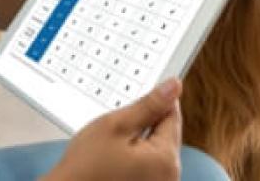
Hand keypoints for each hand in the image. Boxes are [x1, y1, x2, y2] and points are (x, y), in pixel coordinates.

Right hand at [44, 78, 182, 180]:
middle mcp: (169, 177)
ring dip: (139, 138)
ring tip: (112, 140)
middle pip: (166, 134)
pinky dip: (135, 154)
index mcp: (166, 160)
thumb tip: (173, 87)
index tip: (144, 90)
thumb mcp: (115, 125)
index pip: (173, 115)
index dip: (157, 98)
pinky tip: (114, 155)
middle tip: (118, 120)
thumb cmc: (87, 167)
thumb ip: (148, 106)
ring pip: (156, 148)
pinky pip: (149, 164)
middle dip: (145, 121)